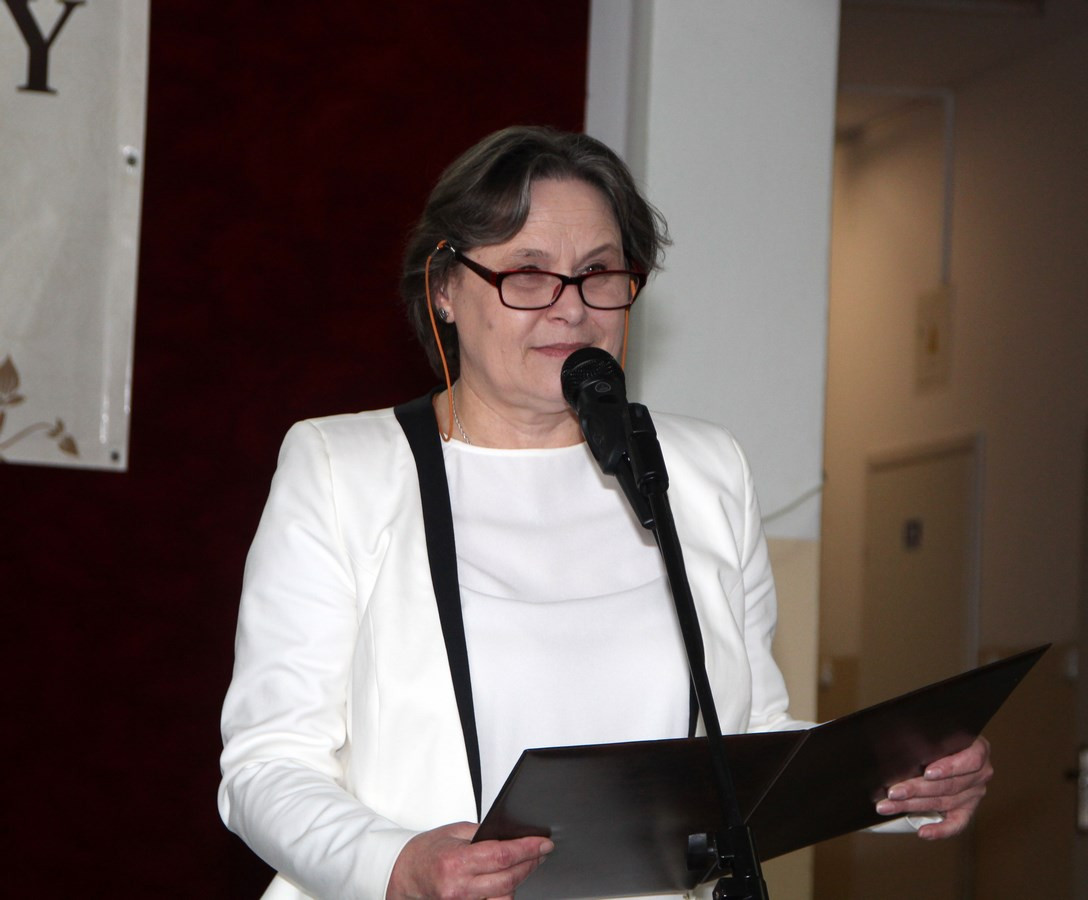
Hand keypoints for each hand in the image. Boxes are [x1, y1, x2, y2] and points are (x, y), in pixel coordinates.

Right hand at [387, 822, 553, 899]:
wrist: (402, 874)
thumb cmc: (425, 852)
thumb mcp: (454, 832)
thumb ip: (483, 834)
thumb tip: (512, 835)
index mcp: (455, 862)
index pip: (502, 856)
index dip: (527, 849)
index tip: (543, 843)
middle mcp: (458, 887)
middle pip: (508, 879)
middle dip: (530, 863)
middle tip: (540, 851)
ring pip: (504, 897)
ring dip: (518, 880)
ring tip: (524, 864)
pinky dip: (503, 893)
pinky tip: (506, 881)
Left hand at [875, 736, 992, 839]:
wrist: (952, 747)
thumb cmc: (939, 736)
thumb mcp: (938, 732)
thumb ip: (928, 737)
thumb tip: (898, 741)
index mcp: (978, 750)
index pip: (969, 761)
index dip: (949, 767)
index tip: (927, 772)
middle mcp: (980, 774)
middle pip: (948, 785)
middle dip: (916, 789)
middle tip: (892, 792)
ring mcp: (974, 793)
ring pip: (943, 802)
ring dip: (913, 806)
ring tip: (889, 806)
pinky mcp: (967, 809)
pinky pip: (956, 824)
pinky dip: (940, 830)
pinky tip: (923, 833)